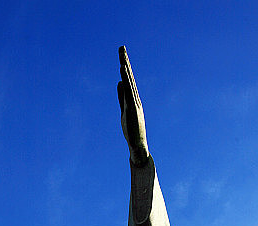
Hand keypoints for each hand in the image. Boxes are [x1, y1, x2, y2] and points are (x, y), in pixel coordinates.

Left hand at [118, 46, 148, 165]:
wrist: (138, 146)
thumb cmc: (131, 131)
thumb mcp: (124, 110)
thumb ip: (121, 97)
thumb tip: (119, 83)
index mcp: (133, 100)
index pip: (127, 81)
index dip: (124, 68)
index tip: (121, 54)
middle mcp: (135, 99)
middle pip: (129, 78)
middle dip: (125, 62)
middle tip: (121, 47)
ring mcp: (135, 104)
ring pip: (129, 83)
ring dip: (125, 68)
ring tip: (122, 55)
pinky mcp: (132, 109)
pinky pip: (128, 92)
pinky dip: (125, 81)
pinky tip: (122, 71)